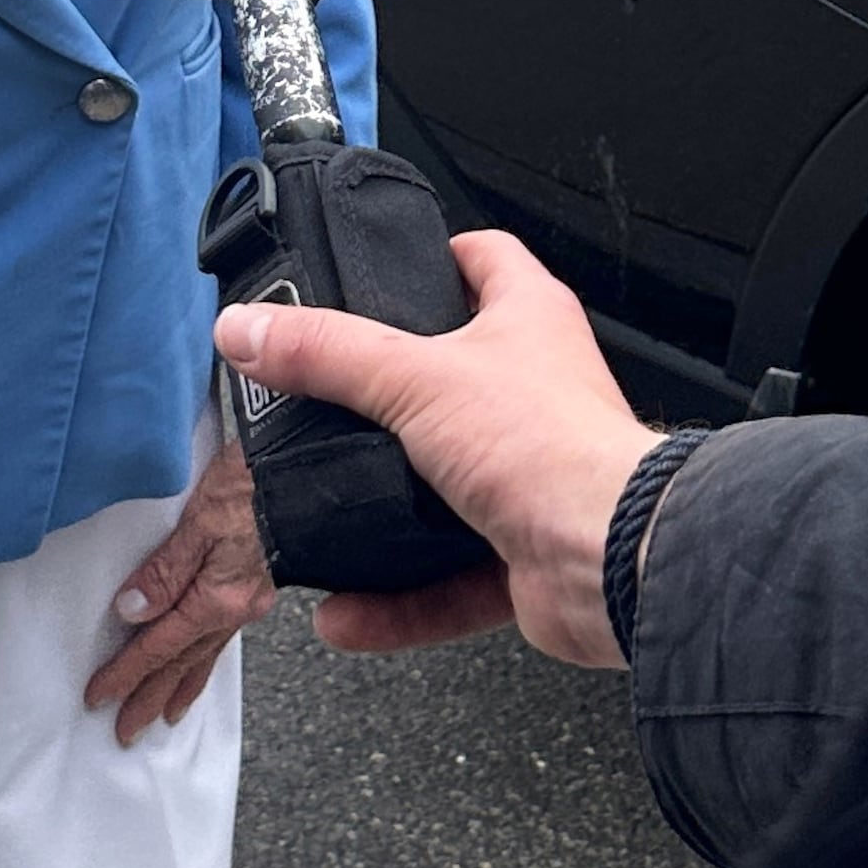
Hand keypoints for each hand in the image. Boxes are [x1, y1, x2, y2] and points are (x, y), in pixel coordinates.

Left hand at [86, 441, 272, 744]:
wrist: (303, 471)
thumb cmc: (251, 483)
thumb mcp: (199, 519)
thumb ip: (165, 568)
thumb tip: (131, 610)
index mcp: (218, 598)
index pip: (159, 646)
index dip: (126, 673)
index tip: (99, 695)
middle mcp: (235, 610)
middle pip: (182, 664)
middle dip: (150, 698)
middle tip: (124, 731)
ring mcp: (249, 603)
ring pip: (204, 658)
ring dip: (178, 688)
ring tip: (163, 715)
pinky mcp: (255, 591)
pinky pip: (223, 641)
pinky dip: (205, 663)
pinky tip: (199, 666)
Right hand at [212, 232, 656, 669]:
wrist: (614, 562)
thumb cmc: (557, 450)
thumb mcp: (415, 379)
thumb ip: (326, 354)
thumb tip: (252, 328)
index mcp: (527, 323)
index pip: (482, 261)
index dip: (432, 256)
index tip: (377, 269)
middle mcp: (534, 395)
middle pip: (450, 377)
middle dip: (386, 397)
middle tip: (324, 399)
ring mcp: (529, 476)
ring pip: (440, 486)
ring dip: (381, 507)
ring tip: (323, 509)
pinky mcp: (521, 553)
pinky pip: (442, 581)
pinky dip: (393, 600)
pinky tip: (344, 610)